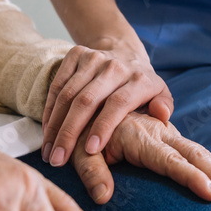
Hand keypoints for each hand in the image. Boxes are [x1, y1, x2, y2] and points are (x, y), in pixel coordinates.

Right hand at [42, 44, 173, 166]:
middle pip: (86, 100)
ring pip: (67, 94)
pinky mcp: (75, 55)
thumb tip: (162, 115)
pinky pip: (57, 85)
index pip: (118, 103)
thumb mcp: (160, 93)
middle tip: (59, 160)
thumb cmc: (141, 84)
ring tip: (49, 153)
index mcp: (138, 79)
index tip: (90, 150)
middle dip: (70, 133)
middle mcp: (114, 67)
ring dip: (55, 125)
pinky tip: (47, 132)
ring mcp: (93, 58)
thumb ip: (164, 106)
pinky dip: (49, 110)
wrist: (123, 50)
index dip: (103, 126)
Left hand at [71, 112, 210, 207]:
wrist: (89, 106)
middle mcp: (159, 133)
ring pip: (202, 154)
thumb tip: (103, 197)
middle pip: (196, 156)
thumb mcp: (78, 151)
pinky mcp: (170, 140)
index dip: (193, 177)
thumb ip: (90, 172)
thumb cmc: (81, 134)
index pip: (171, 160)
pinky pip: (199, 156)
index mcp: (140, 137)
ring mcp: (168, 136)